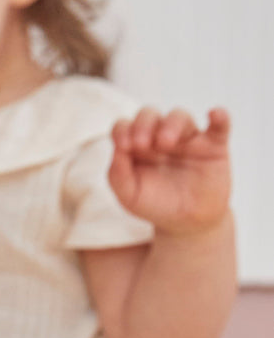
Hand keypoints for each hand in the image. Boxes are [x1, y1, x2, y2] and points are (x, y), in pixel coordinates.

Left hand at [109, 107, 231, 235]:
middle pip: (150, 115)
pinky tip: (215, 114)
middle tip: (142, 144)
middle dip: (143, 124)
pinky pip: (220, 126)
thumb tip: (117, 151)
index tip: (124, 146)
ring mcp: (187, 139)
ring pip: (180, 116)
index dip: (122, 130)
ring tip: (166, 142)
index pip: (125, 126)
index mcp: (136, 145)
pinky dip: (220, 117)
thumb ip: (117, 175)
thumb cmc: (155, 205)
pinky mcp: (213, 147)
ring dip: (172, 124)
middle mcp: (159, 136)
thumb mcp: (129, 196)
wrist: (187, 223)